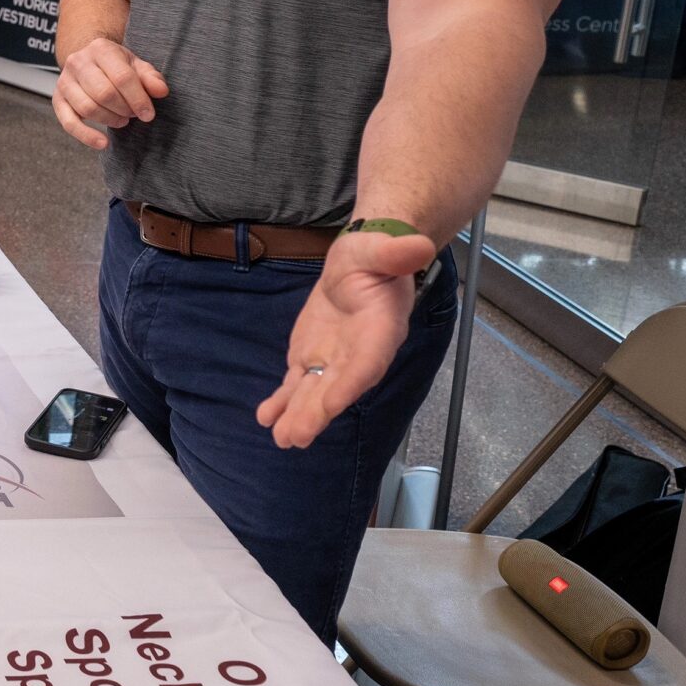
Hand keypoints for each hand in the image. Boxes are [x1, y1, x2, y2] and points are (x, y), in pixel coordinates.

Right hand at [51, 37, 168, 148]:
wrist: (88, 61)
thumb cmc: (115, 66)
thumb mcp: (135, 65)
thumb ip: (150, 78)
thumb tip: (161, 91)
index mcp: (100, 49)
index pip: (122, 77)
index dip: (138, 99)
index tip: (148, 114)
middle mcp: (78, 62)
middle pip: (104, 93)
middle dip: (124, 109)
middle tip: (133, 114)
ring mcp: (64, 81)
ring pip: (88, 108)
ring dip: (110, 120)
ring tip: (122, 120)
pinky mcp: (57, 100)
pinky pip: (69, 123)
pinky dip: (86, 136)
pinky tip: (103, 143)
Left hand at [256, 229, 439, 448]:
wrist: (360, 264)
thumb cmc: (374, 255)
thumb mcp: (381, 247)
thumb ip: (395, 252)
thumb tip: (419, 247)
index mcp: (380, 328)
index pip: (368, 361)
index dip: (351, 383)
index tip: (332, 403)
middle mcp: (358, 352)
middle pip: (338, 386)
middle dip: (318, 412)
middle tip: (296, 436)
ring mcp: (333, 359)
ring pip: (315, 391)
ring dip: (298, 415)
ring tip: (282, 438)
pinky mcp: (311, 358)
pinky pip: (296, 383)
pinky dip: (282, 401)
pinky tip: (266, 419)